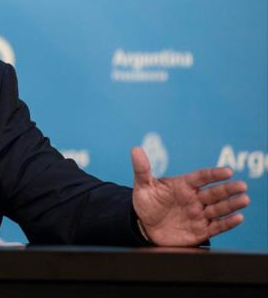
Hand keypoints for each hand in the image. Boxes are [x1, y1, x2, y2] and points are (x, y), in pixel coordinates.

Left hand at [131, 146, 248, 245]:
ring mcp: (198, 215)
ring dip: (232, 205)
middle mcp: (194, 199)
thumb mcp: (142, 186)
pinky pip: (216, 226)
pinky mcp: (200, 231)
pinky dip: (228, 223)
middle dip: (228, 189)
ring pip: (219, 209)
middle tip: (242, 185)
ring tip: (244, 199)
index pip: (201, 177)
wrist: (144, 226)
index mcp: (183, 186)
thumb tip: (136, 149)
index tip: (227, 171)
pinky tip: (238, 218)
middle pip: (214, 193)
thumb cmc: (146, 203)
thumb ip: (142, 169)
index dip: (213, 174)